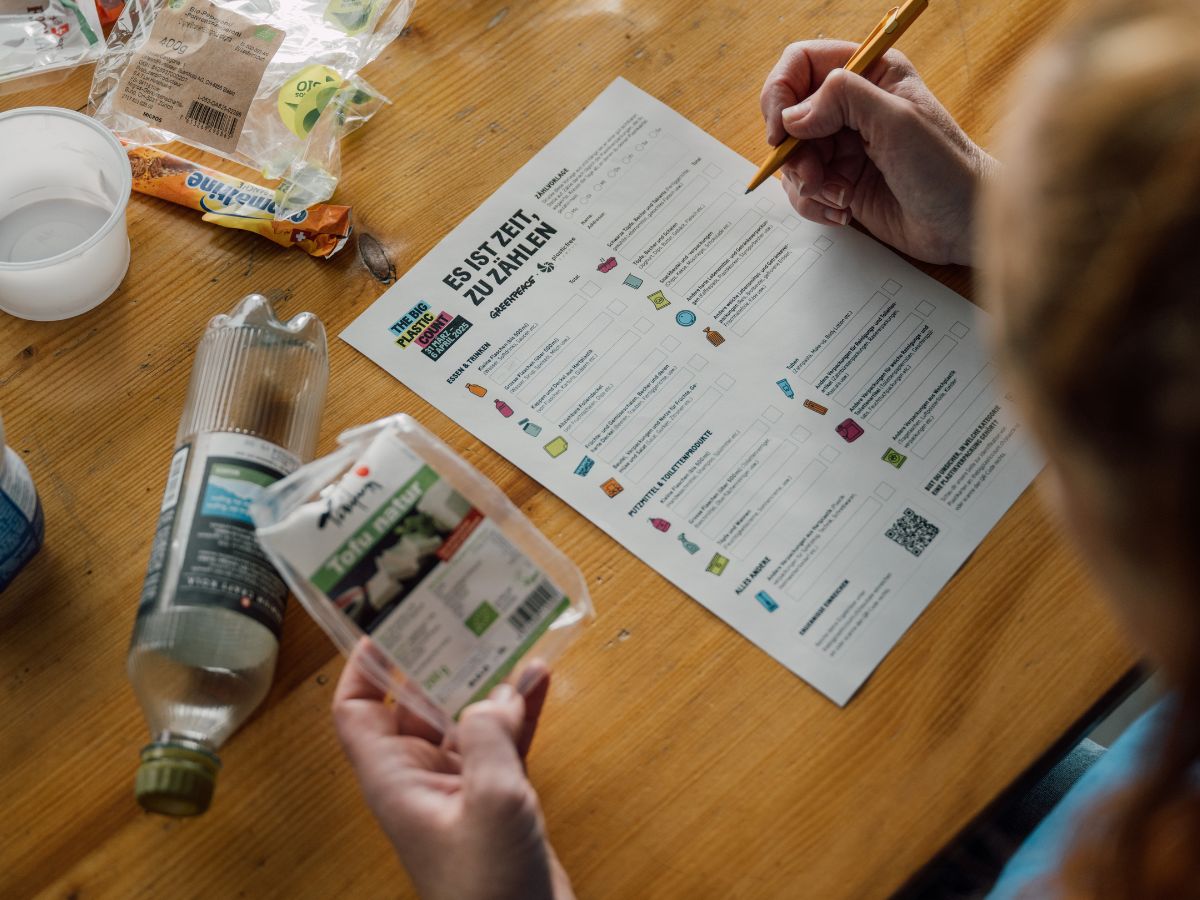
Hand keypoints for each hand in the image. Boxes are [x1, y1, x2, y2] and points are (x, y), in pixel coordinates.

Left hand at [332, 641, 573, 899]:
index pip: (356, 712)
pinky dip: (519, 712)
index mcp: (396, 780)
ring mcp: (460, 787)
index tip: (385, 623)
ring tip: (508, 635)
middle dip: (435, 661)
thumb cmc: (489, 888)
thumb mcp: (491, 802)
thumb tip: (493, 693)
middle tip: (455, 612)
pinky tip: (539, 680)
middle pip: (415, 704)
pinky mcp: (496, 798)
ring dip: (486, 680)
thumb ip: (489, 737)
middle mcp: (421, 778)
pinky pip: (501, 741)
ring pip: (465, 717)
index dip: (362, 668)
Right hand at [760, 40, 996, 264]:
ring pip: (792, 157)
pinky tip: (843, 211)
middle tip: (813, 174)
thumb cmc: (946, 167)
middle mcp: (852, 107)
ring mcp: (844, 146)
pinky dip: (814, 203)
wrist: (962, 223)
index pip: (802, 63)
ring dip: (806, 182)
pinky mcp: (840, 181)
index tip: (782, 130)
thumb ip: (844, 100)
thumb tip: (793, 115)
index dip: (782, 93)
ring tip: (839, 196)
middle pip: (789, 115)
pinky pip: (803, 189)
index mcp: (870, 72)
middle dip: (793, 151)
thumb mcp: (897, 121)